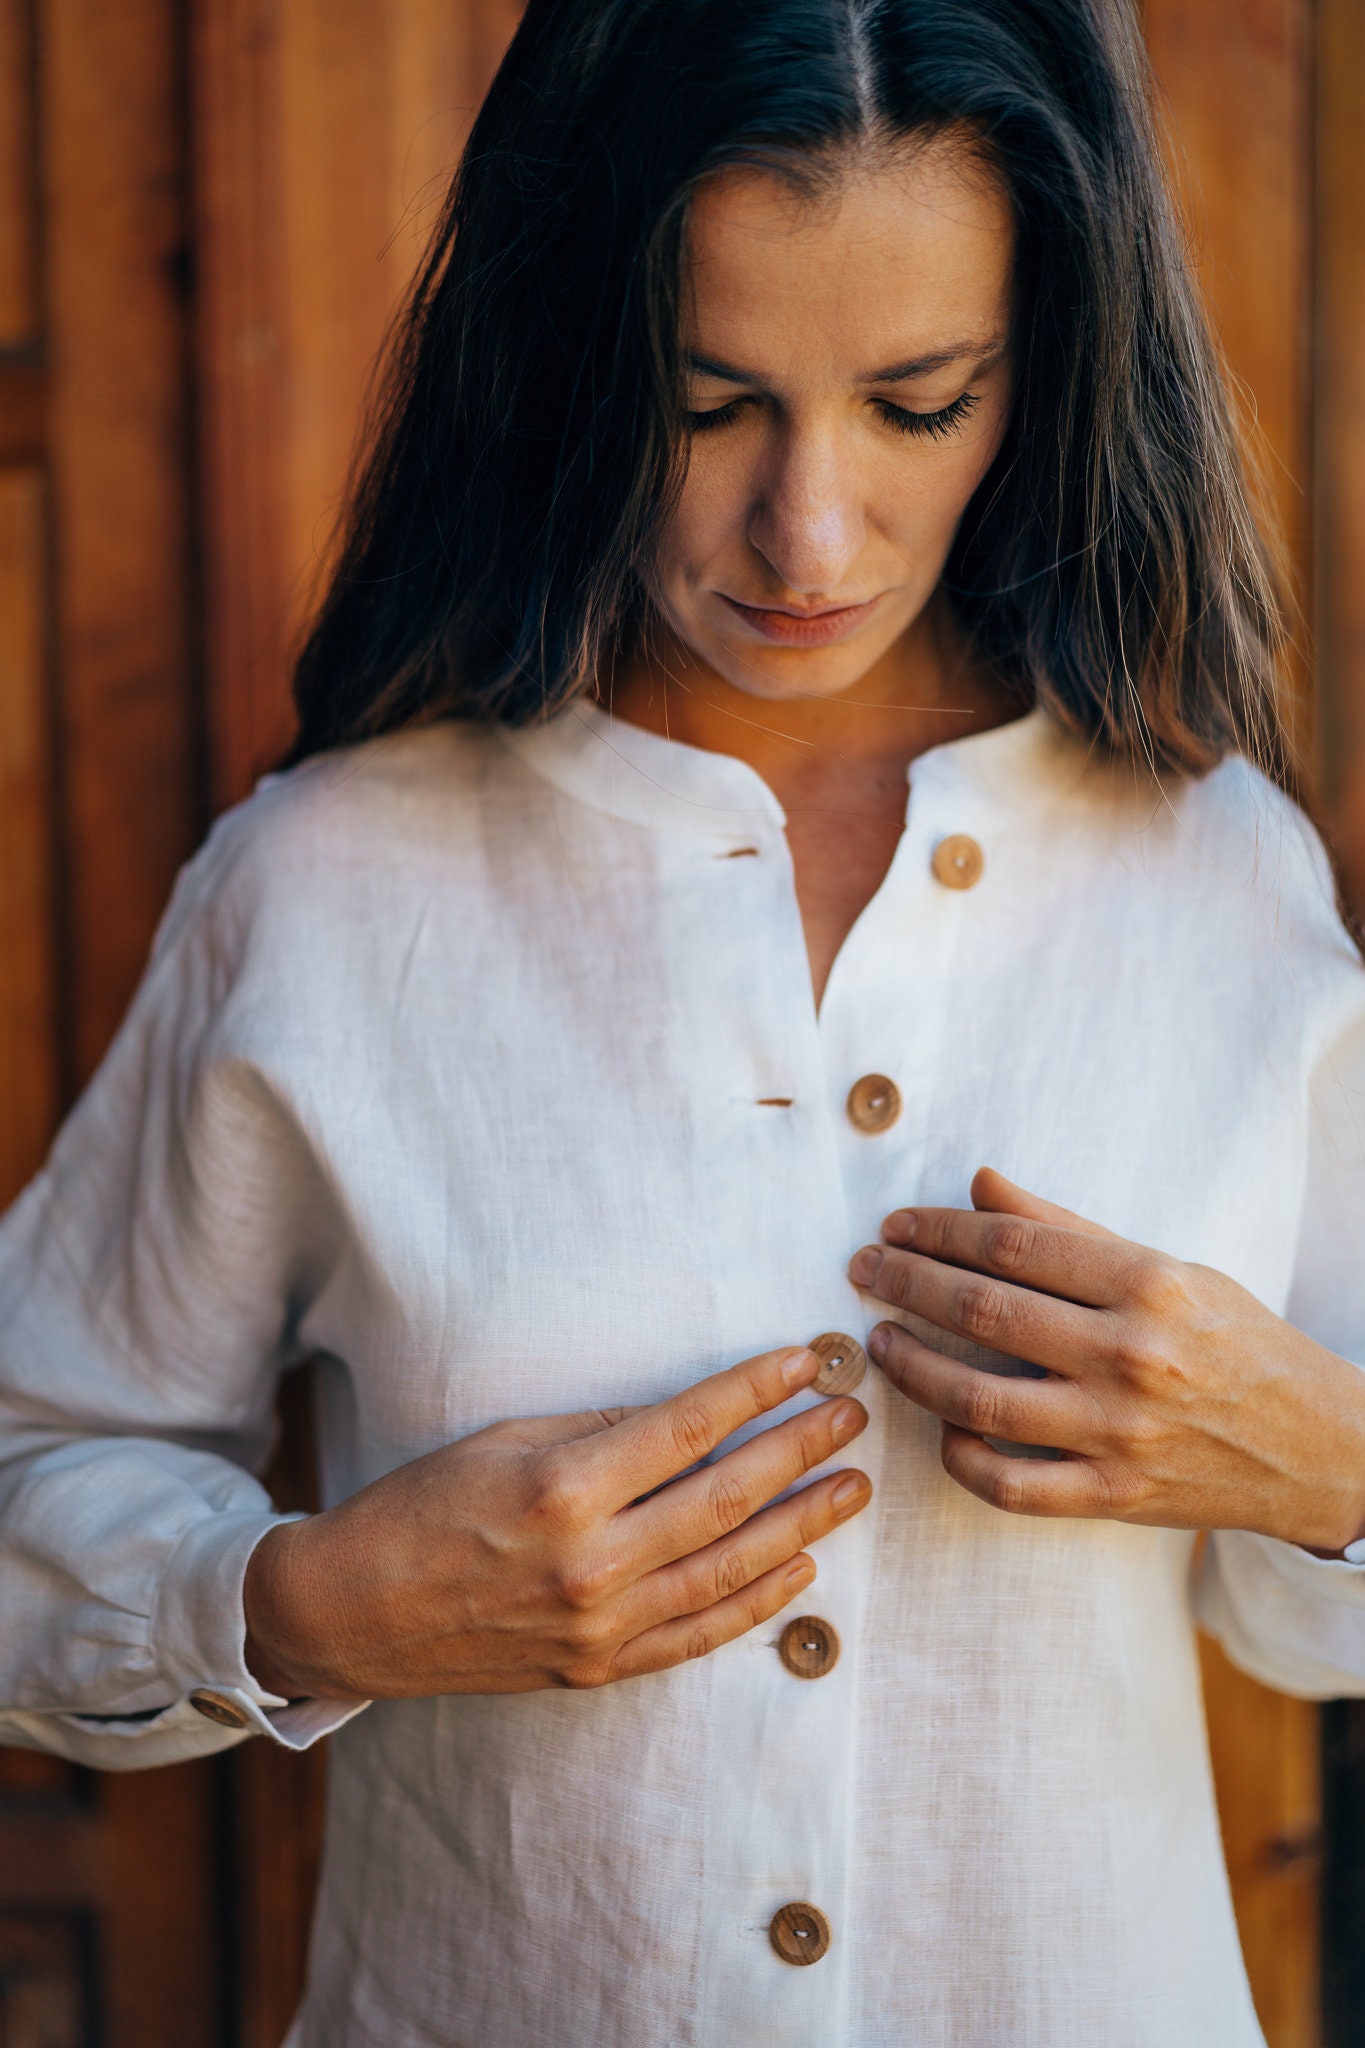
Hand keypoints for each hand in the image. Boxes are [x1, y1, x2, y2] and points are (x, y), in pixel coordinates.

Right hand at [243, 1345, 869, 1698]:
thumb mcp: (503, 1441)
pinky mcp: (598, 1668)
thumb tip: (687, 1417)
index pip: (689, 1428)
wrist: (352, 1614)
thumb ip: (600, 1431)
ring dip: (801, 1523)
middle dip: (799, 1451)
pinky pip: (698, 1635)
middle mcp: (592, 1562)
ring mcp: (600, 1625)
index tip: (806, 1361)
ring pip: (729, 1570)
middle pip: (726, 1497)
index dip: (755, 1390)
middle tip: (852, 1416)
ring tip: (849, 1486)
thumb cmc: (418, 1509)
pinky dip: (757, 1603)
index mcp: (564, 1489)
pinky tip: (801, 1567)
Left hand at [848, 1168, 1364, 1550]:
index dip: (940, 1229)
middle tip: (864, 1270)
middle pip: (983, 1312)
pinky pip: (1009, 1485)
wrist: (1315, 1445)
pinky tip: (938, 1427)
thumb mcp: (1167, 1267)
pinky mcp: (1113, 1497)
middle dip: (907, 1284)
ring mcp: (1118, 1432)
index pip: (1013, 1244)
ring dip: (913, 1366)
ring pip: (978, 1398)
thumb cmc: (1236, 1343)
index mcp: (1146, 1284)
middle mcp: (1129, 1355)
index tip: (897, 1225)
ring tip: (881, 1342)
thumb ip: (1067, 1228)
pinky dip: (959, 1457)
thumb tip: (980, 1184)